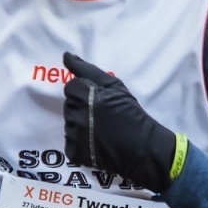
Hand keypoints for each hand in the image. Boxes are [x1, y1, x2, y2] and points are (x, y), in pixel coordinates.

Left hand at [62, 52, 182, 193]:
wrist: (141, 146)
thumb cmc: (130, 112)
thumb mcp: (114, 85)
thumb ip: (87, 70)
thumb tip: (66, 56)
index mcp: (83, 94)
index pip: (71, 87)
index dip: (86, 93)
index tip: (100, 101)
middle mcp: (75, 113)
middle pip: (69, 104)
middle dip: (82, 107)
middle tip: (102, 116)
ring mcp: (73, 133)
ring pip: (69, 123)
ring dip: (81, 124)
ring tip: (100, 130)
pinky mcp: (74, 151)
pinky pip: (71, 141)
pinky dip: (80, 142)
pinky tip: (96, 142)